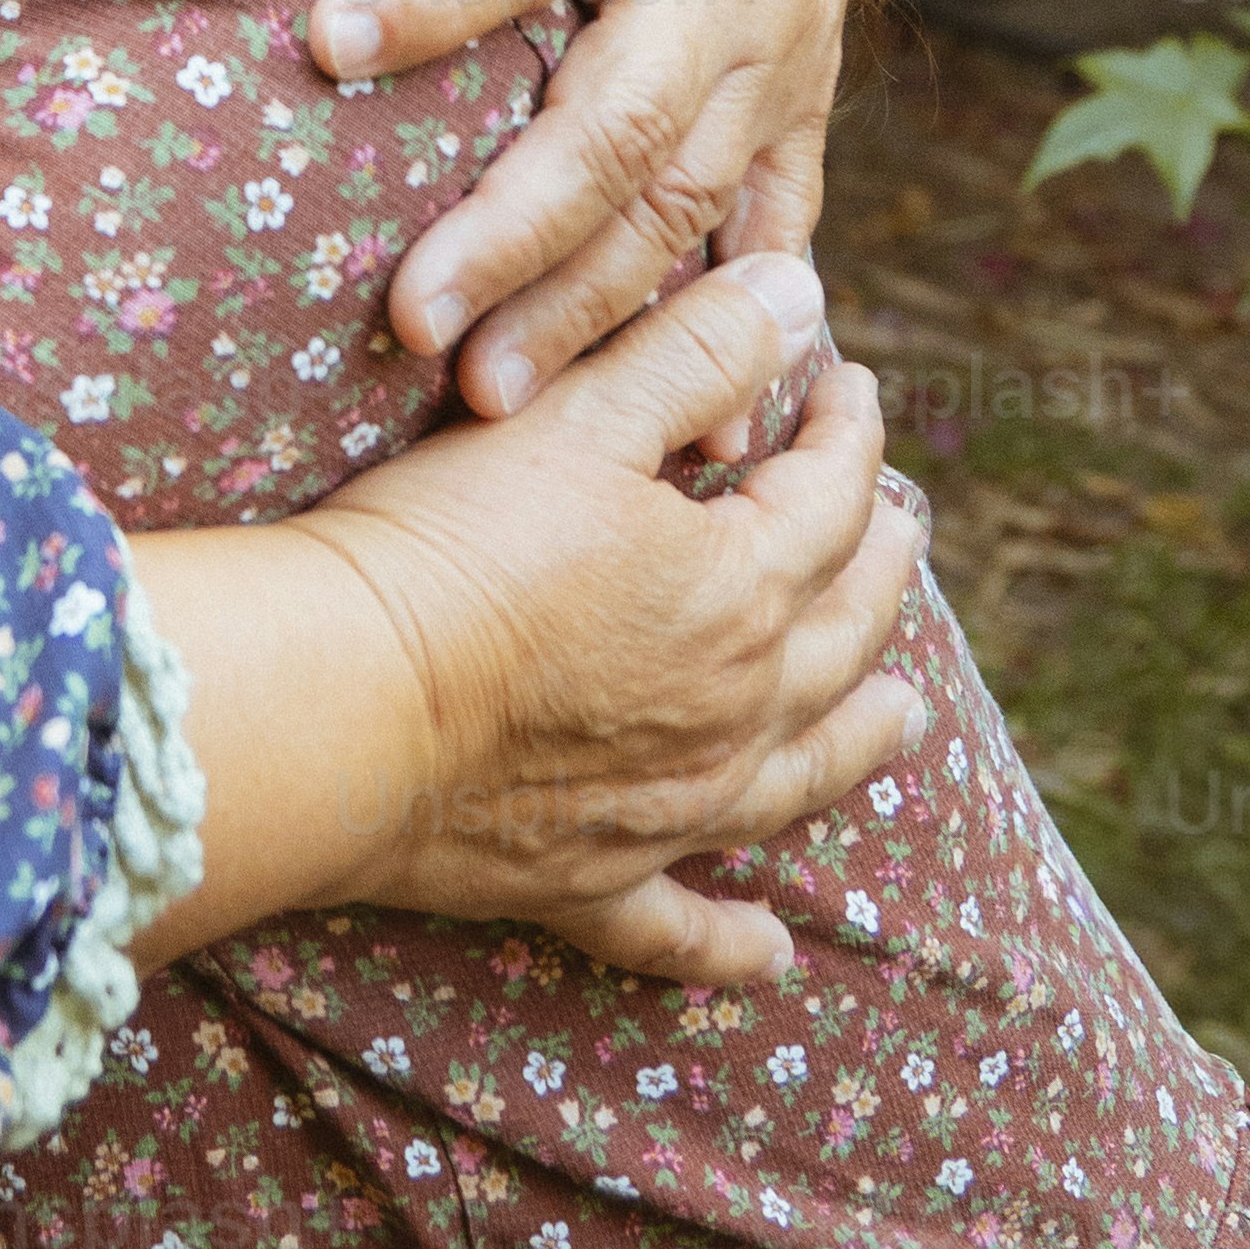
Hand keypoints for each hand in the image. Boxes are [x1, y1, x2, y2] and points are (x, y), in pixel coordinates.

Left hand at [198, 0, 868, 414]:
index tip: (324, 44)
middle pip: (623, 117)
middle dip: (518, 230)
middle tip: (410, 321)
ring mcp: (774, 35)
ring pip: (694, 195)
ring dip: (596, 304)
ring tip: (491, 396)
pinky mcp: (805, 82)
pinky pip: (783, 212)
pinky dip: (746, 318)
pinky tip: (710, 432)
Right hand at [294, 255, 924, 987]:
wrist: (342, 706)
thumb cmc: (448, 547)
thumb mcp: (575, 418)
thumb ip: (695, 353)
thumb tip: (804, 292)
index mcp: (741, 590)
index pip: (830, 495)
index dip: (846, 429)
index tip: (849, 386)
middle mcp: (736, 710)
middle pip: (843, 632)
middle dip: (880, 566)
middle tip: (902, 527)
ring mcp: (672, 808)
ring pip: (801, 775)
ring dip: (861, 738)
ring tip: (907, 714)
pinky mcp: (590, 880)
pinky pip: (680, 927)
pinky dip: (729, 943)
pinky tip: (769, 956)